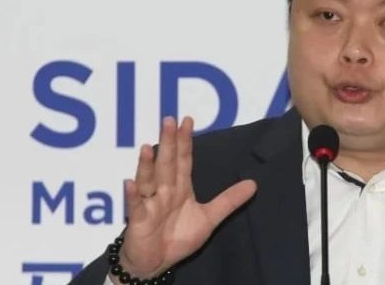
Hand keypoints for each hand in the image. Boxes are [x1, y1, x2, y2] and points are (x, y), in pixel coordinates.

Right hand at [117, 116, 256, 278]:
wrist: (156, 263)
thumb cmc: (177, 237)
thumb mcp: (209, 218)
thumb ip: (229, 201)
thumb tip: (254, 184)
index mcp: (180, 188)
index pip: (183, 160)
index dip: (185, 141)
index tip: (187, 120)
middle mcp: (163, 191)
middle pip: (167, 163)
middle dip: (169, 143)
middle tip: (169, 120)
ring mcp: (150, 203)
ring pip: (149, 179)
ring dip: (147, 164)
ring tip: (148, 147)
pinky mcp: (138, 220)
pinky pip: (136, 205)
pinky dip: (133, 194)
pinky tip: (131, 182)